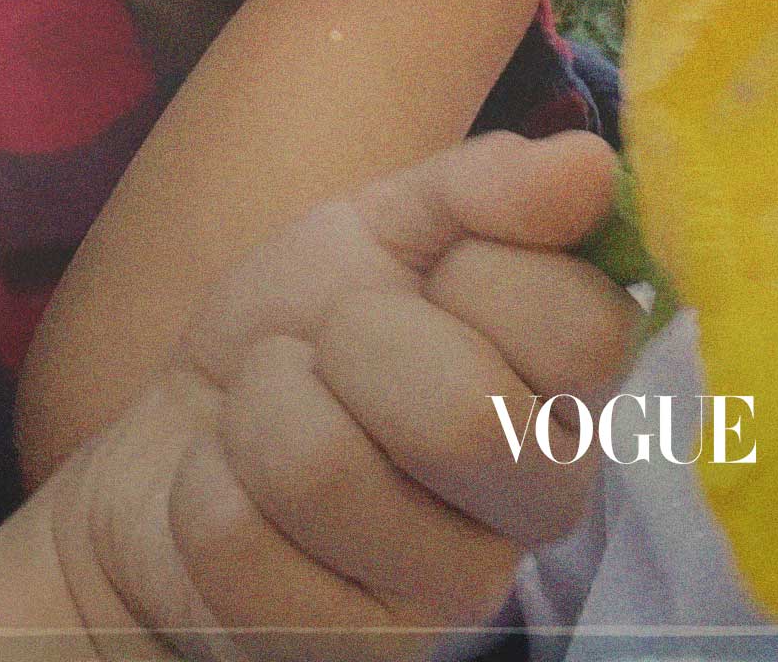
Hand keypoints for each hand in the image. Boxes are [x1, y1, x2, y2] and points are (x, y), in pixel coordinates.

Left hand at [45, 131, 634, 661]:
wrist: (182, 439)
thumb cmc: (308, 324)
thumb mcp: (387, 221)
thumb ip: (489, 188)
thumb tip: (594, 164)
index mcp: (570, 385)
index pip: (584, 328)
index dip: (481, 271)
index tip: (436, 267)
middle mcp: (539, 501)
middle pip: (464, 413)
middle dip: (352, 339)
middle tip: (333, 342)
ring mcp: (447, 596)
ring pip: (325, 470)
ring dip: (262, 408)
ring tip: (271, 412)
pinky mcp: (345, 659)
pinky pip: (236, 540)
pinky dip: (206, 484)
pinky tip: (235, 490)